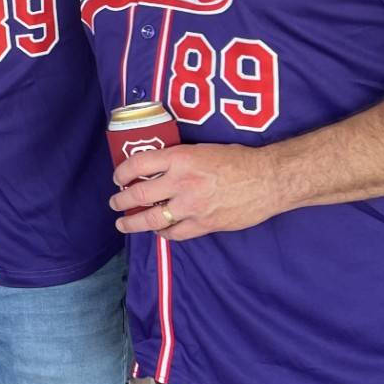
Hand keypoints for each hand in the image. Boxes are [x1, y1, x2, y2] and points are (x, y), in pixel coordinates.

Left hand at [109, 142, 278, 240]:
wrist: (269, 179)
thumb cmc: (238, 159)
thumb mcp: (202, 150)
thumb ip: (177, 160)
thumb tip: (154, 170)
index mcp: (180, 158)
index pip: (137, 164)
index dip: (121, 172)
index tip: (118, 177)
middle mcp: (182, 182)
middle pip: (138, 195)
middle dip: (121, 200)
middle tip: (114, 202)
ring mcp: (192, 206)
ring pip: (152, 219)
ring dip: (133, 223)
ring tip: (123, 223)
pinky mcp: (205, 224)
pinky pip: (175, 234)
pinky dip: (163, 233)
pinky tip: (159, 230)